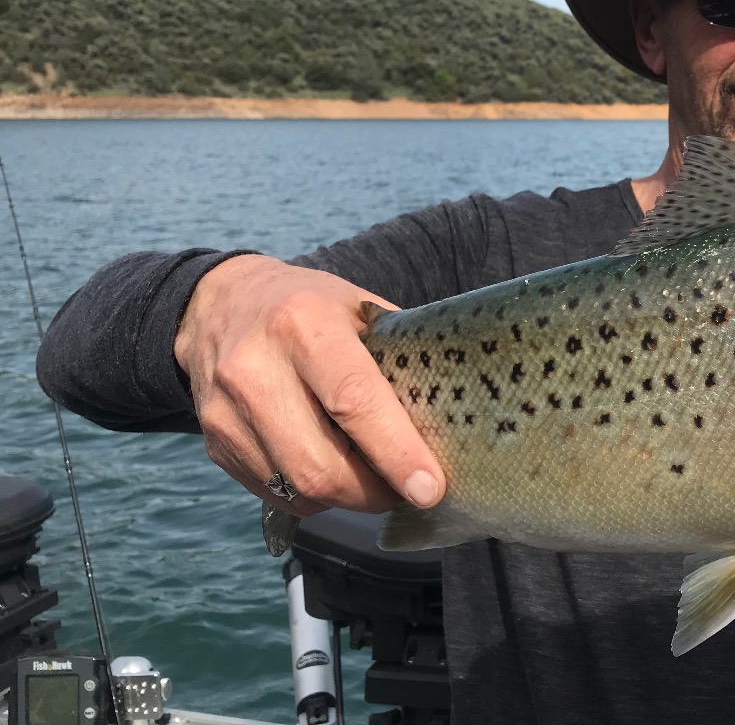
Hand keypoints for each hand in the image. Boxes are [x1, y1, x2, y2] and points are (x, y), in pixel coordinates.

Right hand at [174, 255, 445, 518]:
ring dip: (347, 499)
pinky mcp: (215, 444)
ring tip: (374, 480)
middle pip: (320, 464)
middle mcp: (255, 368)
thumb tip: (450, 415)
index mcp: (303, 324)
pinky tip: (333, 471)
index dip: (396, 452)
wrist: (219, 305)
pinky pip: (275, 494)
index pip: (353, 400)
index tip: (429, 488)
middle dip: (374, 493)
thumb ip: (398, 355)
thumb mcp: (358, 307)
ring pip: (297, 488)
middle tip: (408, 489)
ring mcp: (226, 412)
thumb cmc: (309, 306)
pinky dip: (314, 496)